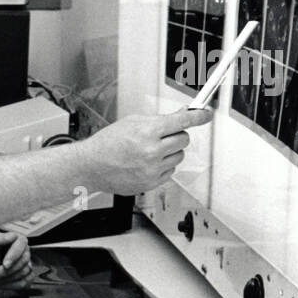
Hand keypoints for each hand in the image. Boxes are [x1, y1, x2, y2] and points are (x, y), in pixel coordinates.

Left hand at [0, 232, 32, 297]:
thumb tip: (11, 236)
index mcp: (7, 240)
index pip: (21, 241)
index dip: (15, 254)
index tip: (5, 265)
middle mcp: (17, 251)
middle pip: (24, 258)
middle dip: (6, 271)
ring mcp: (22, 264)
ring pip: (25, 271)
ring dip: (5, 279)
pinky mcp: (24, 278)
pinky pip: (26, 282)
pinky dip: (11, 286)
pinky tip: (0, 284)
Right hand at [82, 109, 211, 193]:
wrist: (91, 166)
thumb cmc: (107, 144)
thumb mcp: (132, 122)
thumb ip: (158, 120)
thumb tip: (181, 116)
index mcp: (147, 132)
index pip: (183, 122)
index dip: (199, 117)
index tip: (206, 115)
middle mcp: (152, 151)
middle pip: (184, 139)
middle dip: (177, 136)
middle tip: (163, 136)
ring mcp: (152, 169)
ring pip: (179, 156)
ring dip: (170, 152)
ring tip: (149, 152)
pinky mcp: (151, 183)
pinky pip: (170, 172)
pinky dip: (162, 167)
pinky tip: (146, 163)